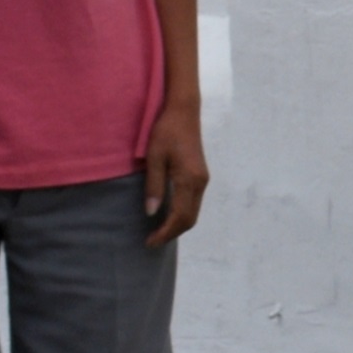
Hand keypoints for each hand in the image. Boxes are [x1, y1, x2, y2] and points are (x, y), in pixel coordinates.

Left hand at [141, 98, 208, 245]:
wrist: (184, 111)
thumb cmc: (165, 131)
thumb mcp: (154, 158)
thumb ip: (154, 186)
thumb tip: (152, 213)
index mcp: (189, 180)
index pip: (180, 216)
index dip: (165, 232)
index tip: (149, 242)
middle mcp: (200, 183)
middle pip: (190, 219)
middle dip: (172, 233)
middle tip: (152, 241)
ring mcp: (203, 179)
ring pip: (193, 212)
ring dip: (177, 225)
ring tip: (158, 230)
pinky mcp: (200, 175)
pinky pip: (193, 203)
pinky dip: (182, 214)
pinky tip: (168, 214)